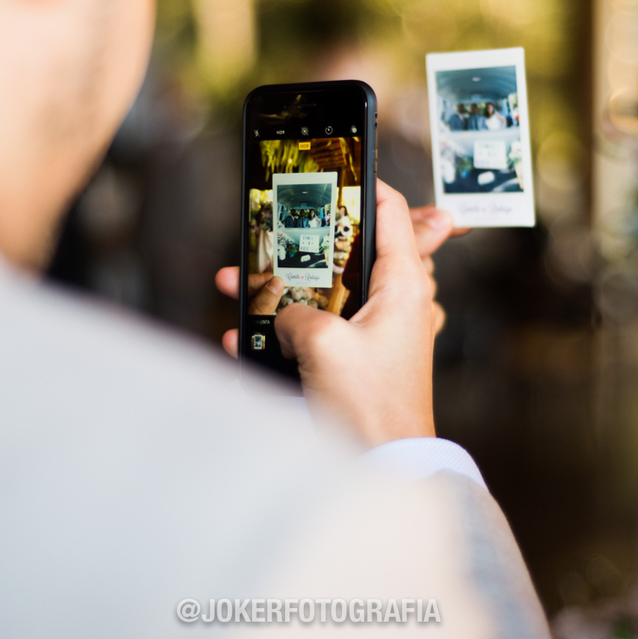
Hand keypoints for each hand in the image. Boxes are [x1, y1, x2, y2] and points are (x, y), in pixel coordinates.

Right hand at [214, 181, 467, 446]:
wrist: (382, 467)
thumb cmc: (370, 405)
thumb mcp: (323, 345)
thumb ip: (298, 315)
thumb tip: (286, 320)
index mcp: (402, 287)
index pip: (392, 215)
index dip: (365, 187)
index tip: (337, 171)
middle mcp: (394, 305)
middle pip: (350, 253)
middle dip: (303, 244)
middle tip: (272, 232)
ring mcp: (376, 335)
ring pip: (326, 294)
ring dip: (281, 290)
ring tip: (235, 284)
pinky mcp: (357, 363)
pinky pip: (316, 335)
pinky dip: (282, 333)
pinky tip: (241, 338)